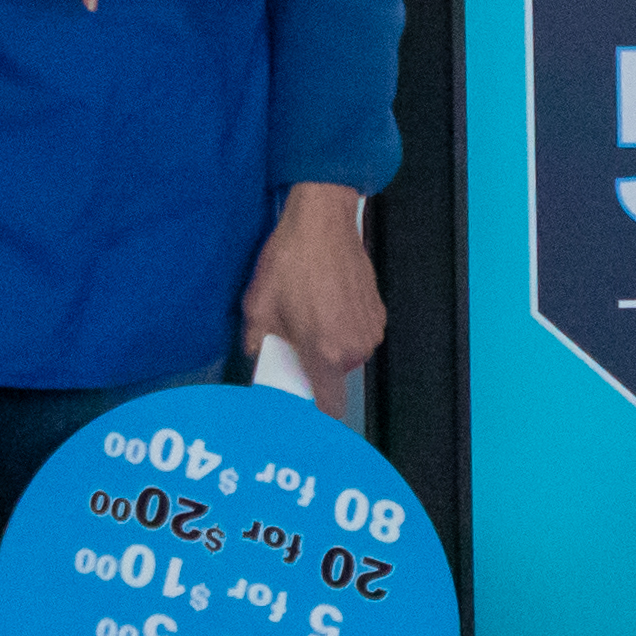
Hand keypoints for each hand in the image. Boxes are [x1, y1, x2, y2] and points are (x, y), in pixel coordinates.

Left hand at [239, 184, 385, 410]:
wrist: (323, 226)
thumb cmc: (291, 263)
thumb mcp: (258, 306)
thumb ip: (256, 341)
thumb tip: (258, 353)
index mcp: (324, 352)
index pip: (329, 405)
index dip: (315, 408)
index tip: (301, 401)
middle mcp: (354, 348)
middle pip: (334, 376)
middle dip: (314, 364)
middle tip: (295, 338)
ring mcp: (370, 331)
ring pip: (347, 355)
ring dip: (330, 344)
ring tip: (311, 313)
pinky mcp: (378, 315)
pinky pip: (359, 334)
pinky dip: (344, 327)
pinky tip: (327, 302)